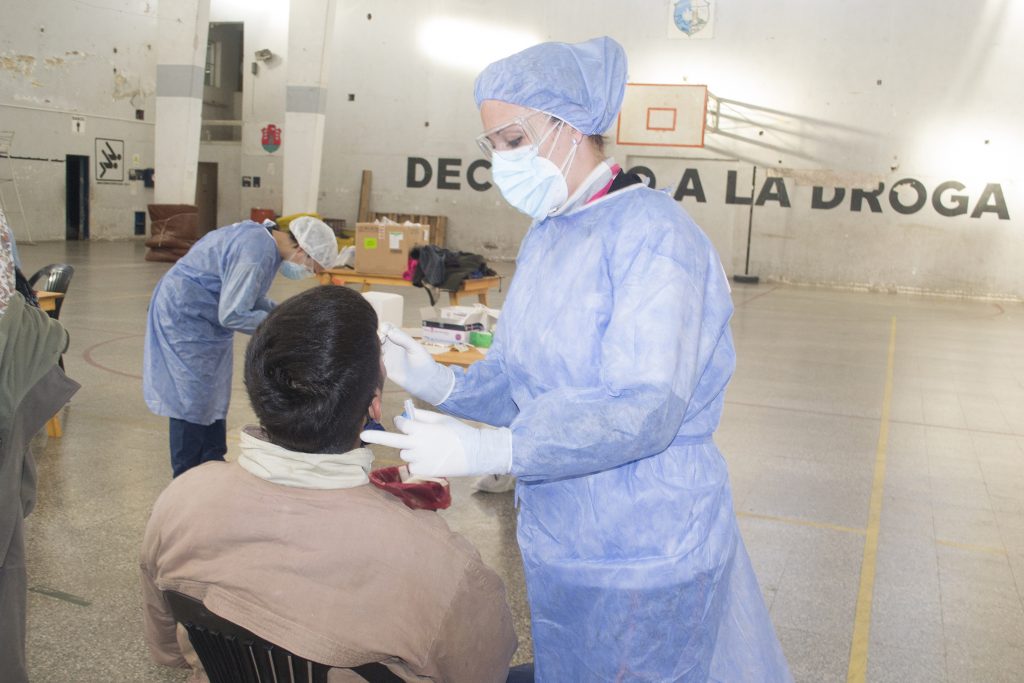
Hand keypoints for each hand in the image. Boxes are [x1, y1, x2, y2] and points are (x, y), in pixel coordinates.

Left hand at [360, 409, 511, 477]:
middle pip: (394, 440)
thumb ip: (422, 416)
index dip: (402, 422)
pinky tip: (433, 459)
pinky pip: (412, 466)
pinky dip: (418, 462)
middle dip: (377, 436)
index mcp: (422, 429)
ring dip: (410, 450)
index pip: (402, 424)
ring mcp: (419, 459)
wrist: (474, 454)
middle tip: (362, 434)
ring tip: (430, 450)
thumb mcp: (442, 419)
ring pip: (404, 454)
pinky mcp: (423, 471)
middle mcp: (417, 444)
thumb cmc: (459, 433)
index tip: (402, 422)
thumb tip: (406, 415)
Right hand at [380, 323, 454, 404]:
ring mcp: (386, 356)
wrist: (425, 381)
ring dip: (373, 348)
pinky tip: (378, 361)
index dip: (382, 327)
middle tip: (380, 342)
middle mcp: (391, 345)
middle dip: (375, 336)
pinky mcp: (383, 367)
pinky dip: (372, 359)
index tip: (383, 333)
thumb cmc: (424, 362)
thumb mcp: (415, 348)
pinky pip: (374, 360)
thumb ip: (403, 339)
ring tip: (382, 353)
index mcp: (399, 338)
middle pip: (377, 335)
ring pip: (374, 347)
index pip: (386, 327)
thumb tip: (389, 332)